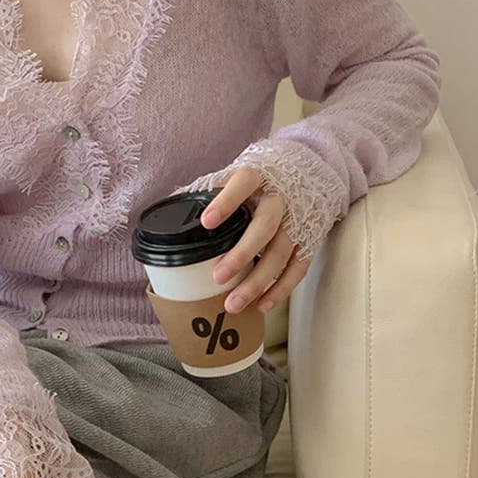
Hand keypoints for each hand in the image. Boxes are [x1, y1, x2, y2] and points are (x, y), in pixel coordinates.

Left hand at [171, 167, 310, 314]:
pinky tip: (262, 304)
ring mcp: (296, 221)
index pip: (242, 185)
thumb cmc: (258, 181)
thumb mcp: (233, 176)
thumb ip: (204, 191)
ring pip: (281, 253)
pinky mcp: (308, 240)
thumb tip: (169, 207)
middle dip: (242, 254)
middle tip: (218, 277)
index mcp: (257, 177)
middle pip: (264, 227)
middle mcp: (279, 198)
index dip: (226, 202)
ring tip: (233, 302)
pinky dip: (281, 289)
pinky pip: (298, 267)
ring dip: (258, 281)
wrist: (305, 172)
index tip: (206, 222)